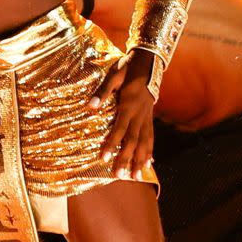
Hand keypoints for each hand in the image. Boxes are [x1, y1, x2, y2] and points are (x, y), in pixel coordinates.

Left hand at [91, 49, 155, 180]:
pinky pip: (151, 137)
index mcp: (129, 104)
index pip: (119, 128)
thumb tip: (90, 106)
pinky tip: (149, 164)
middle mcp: (139, 114)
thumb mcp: (113, 75)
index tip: (104, 158)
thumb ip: (102, 92)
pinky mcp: (150, 117)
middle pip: (132, 140)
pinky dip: (150, 151)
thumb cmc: (127, 68)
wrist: (148, 63)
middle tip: (120, 176)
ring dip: (140, 161)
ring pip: (144, 142)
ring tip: (137, 178)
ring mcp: (147, 117)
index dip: (111, 144)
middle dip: (126, 159)